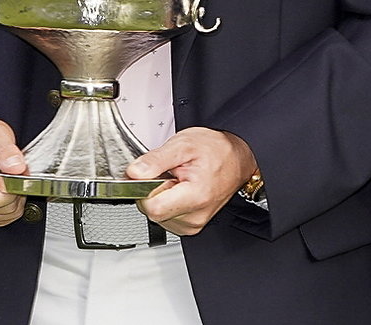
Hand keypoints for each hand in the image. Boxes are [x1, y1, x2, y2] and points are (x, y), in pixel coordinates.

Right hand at [0, 110, 28, 226]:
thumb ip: (6, 149)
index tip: (14, 172)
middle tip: (11, 171)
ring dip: (11, 199)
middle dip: (14, 192)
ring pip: (2, 217)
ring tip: (4, 177)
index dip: (11, 188)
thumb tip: (17, 168)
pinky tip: (0, 187)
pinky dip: (6, 205)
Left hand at [128, 127, 255, 235]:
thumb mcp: (184, 144)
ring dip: (160, 197)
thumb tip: (133, 173)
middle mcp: (195, 217)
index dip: (145, 190)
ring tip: (177, 180)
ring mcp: (194, 224)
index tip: (152, 175)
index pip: (152, 207)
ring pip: (157, 216)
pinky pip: (165, 218)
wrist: (236, 158)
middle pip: (153, 213)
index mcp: (196, 197)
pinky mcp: (191, 226)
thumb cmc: (215, 150)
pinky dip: (167, 203)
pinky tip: (179, 189)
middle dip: (153, 191)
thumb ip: (156, 159)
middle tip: (169, 174)